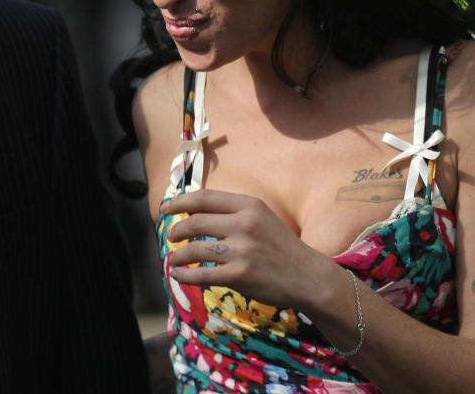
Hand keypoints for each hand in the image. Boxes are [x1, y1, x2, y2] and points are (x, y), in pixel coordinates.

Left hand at [161, 189, 332, 309]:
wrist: (308, 277)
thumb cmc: (281, 246)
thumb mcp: (262, 217)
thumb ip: (233, 212)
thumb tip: (193, 211)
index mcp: (249, 205)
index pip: (204, 198)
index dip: (179, 202)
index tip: (165, 208)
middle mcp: (244, 224)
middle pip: (194, 222)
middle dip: (176, 230)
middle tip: (171, 236)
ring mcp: (242, 251)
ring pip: (194, 249)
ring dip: (178, 255)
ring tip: (175, 259)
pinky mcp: (240, 275)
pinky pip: (201, 274)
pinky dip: (185, 275)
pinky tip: (179, 274)